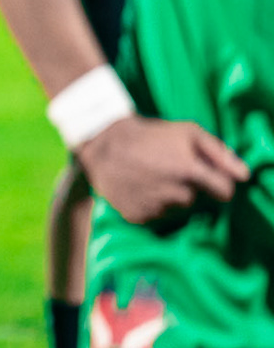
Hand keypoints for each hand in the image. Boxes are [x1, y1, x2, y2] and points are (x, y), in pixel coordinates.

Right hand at [76, 115, 248, 223]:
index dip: (217, 183)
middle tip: (167, 169)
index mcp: (191, 170)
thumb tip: (244, 175)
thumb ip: (220, 152)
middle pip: (196, 199)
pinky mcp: (138, 216)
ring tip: (150, 176)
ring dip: (168, 195)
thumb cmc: (150, 134)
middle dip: (188, 186)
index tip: (205, 175)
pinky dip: (149, 203)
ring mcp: (156, 207)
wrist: (101, 141)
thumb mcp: (187, 131)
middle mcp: (176, 192)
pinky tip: (138, 186)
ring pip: (175, 207)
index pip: (225, 191)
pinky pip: (154, 214)